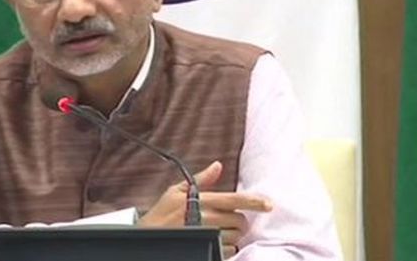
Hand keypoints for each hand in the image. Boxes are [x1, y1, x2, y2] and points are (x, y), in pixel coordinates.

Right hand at [137, 161, 271, 257]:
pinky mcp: (208, 249)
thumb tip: (217, 165)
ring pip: (236, 237)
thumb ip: (202, 180)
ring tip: (215, 231)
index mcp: (202, 200)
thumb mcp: (176, 192)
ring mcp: (208, 236)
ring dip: (231, 235)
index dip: (255, 202)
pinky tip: (212, 242)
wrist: (148, 237)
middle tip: (224, 220)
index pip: (235, 199)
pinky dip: (225, 248)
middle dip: (236, 221)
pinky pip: (229, 251)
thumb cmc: (161, 214)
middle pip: (240, 221)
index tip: (268, 204)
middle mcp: (207, 218)